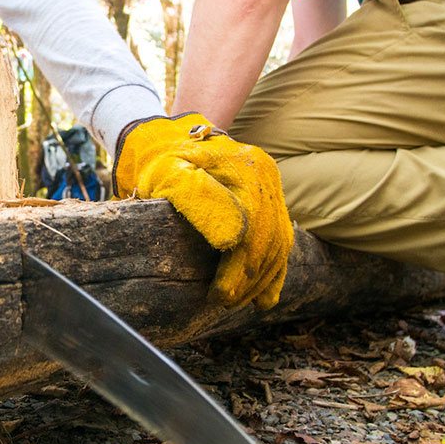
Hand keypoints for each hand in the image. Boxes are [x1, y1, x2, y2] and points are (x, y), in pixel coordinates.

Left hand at [113, 114, 291, 309]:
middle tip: (223, 303)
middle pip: (268, 239)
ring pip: (278, 244)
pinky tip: (263, 300)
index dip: (238, 267)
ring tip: (235, 302)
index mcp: (243, 166)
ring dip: (260, 280)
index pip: (252, 228)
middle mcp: (264, 175)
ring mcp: (271, 187)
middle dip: (248, 279)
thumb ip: (197, 199)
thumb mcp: (169, 174)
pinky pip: (282, 242)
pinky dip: (273, 273)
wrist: (170, 140)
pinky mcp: (272, 201)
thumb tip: (231, 240)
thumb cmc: (163, 162)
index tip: (218, 294)